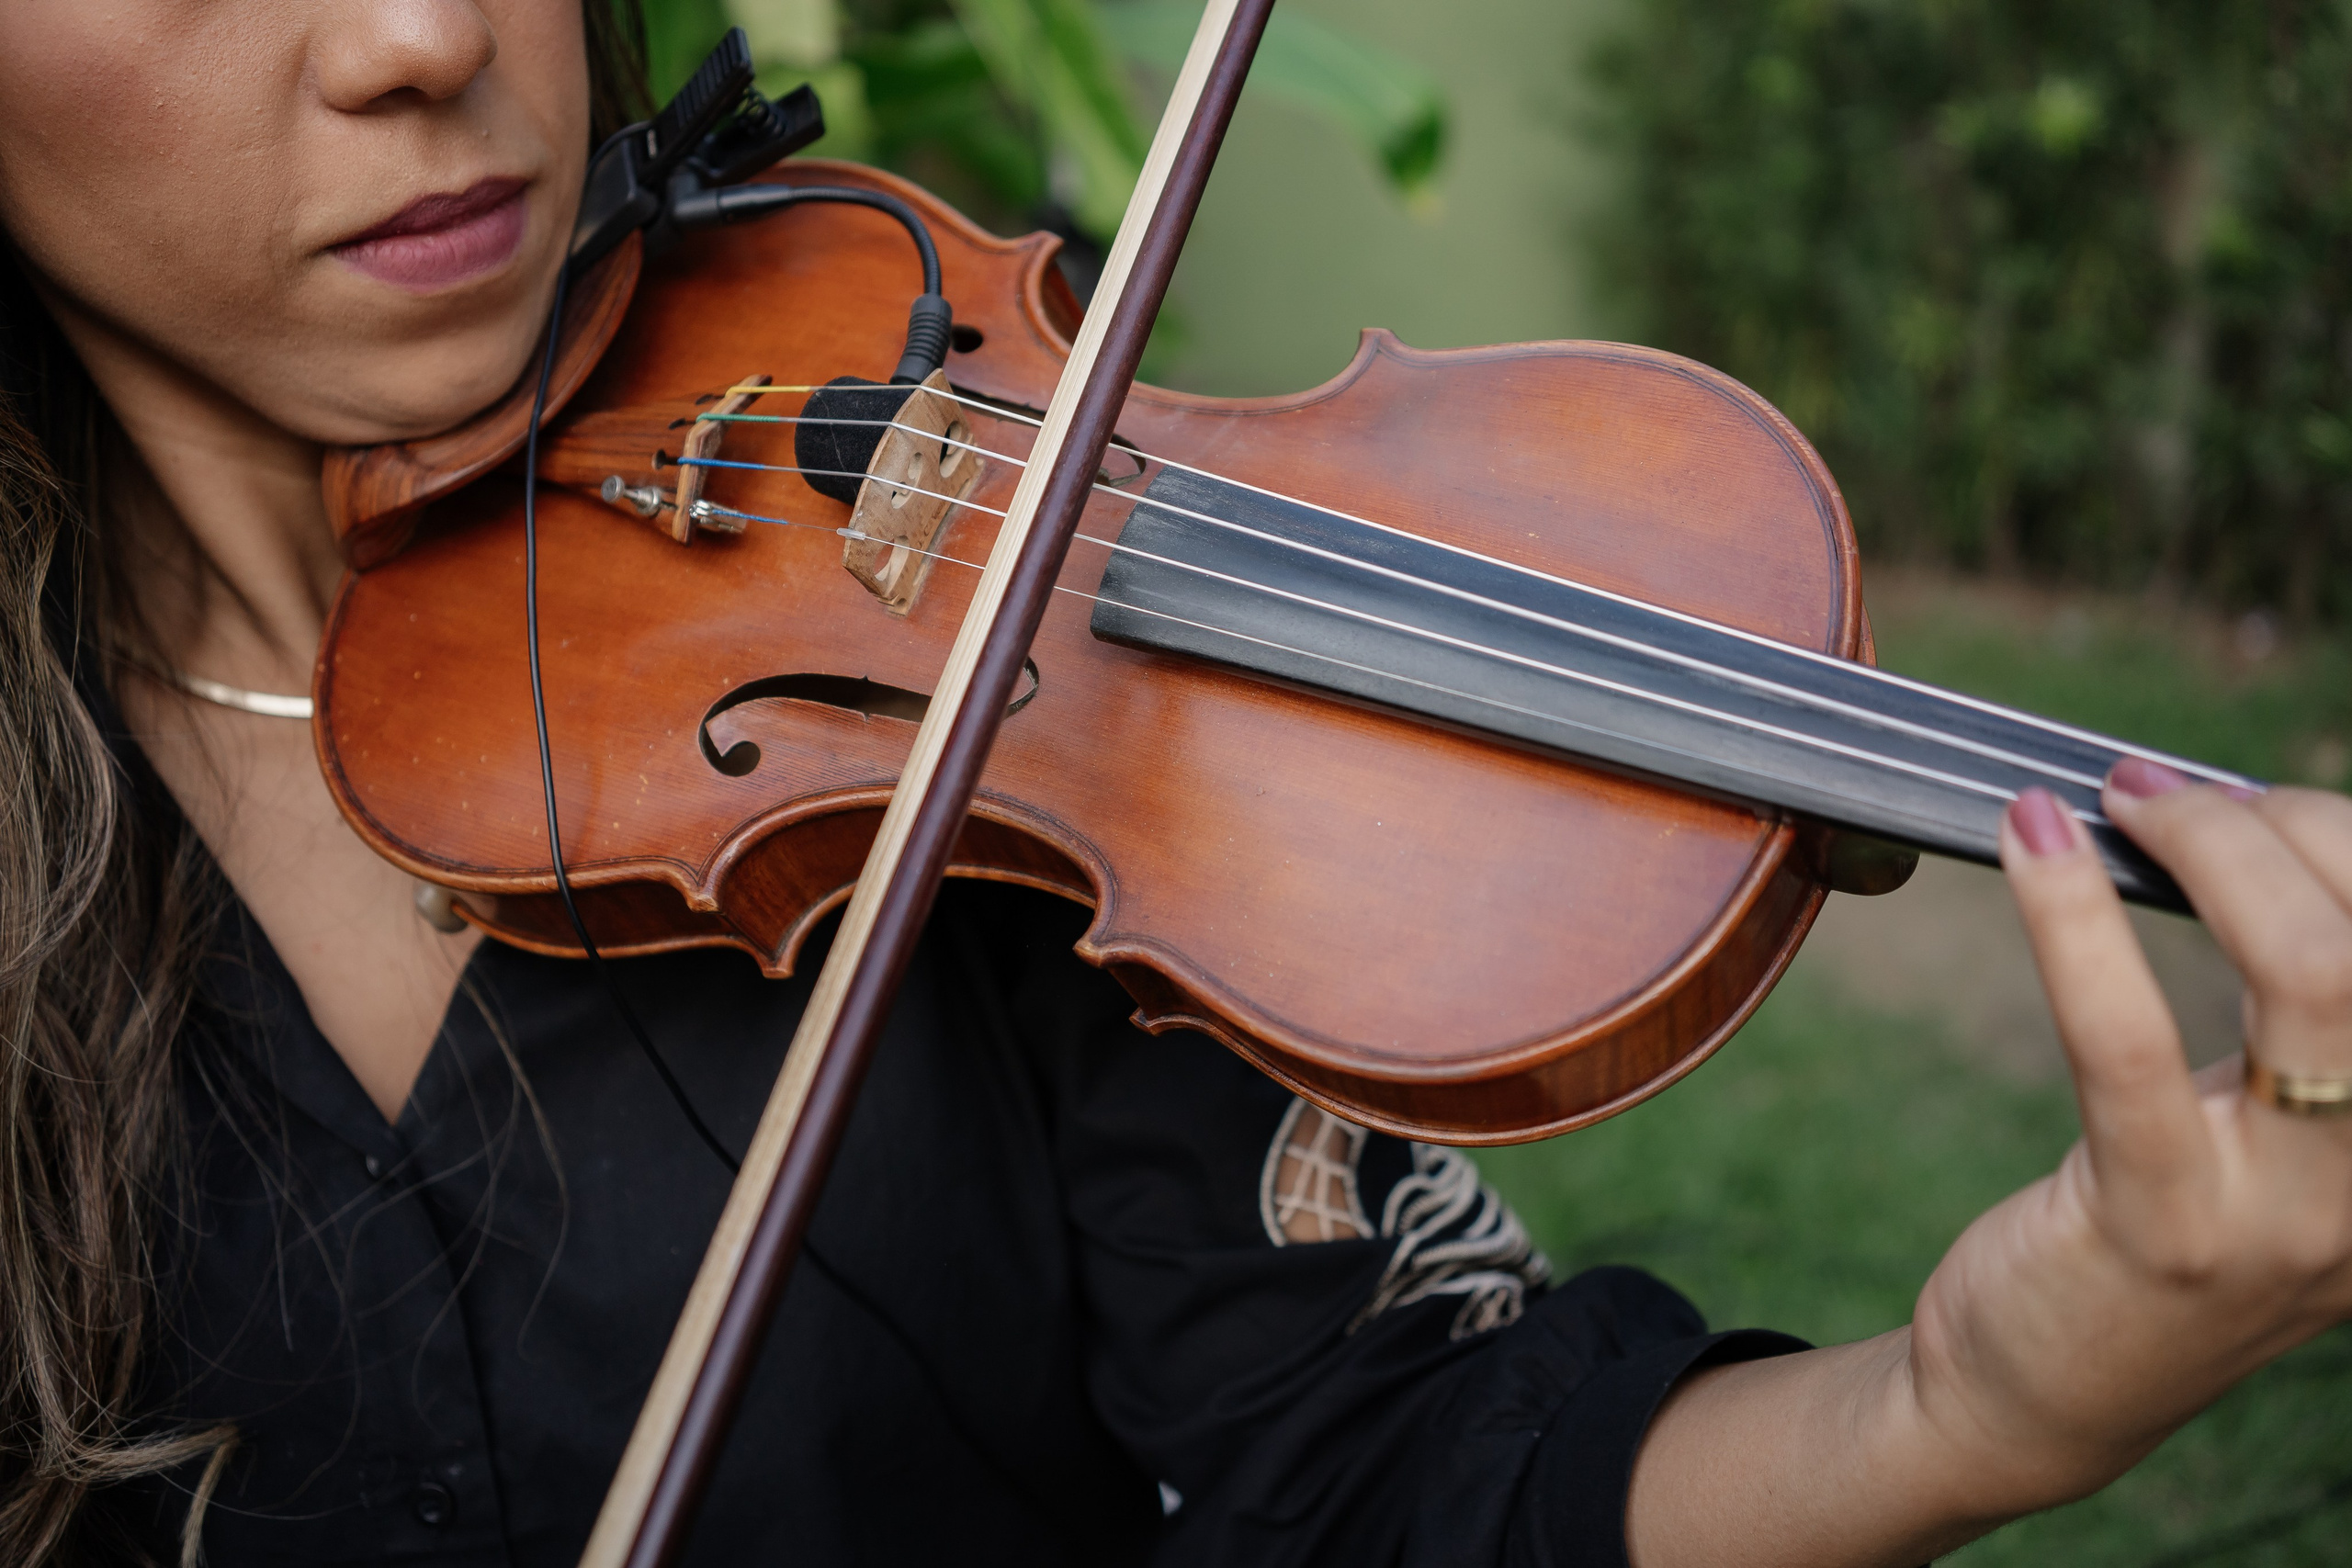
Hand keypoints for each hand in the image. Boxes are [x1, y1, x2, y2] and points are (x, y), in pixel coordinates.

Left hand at [1907, 765, 2351, 1513]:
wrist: (2046, 1394)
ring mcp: (2289, 1217)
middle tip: (2162, 797)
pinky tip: (2032, 838)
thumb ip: (2297, 1011)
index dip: (2341, 834)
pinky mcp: (2162, 1227)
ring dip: (2214, 848)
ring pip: (2316, 974)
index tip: (2243, 799)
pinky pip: (2131, 1043)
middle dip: (2281, 826)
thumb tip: (2260, 828)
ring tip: (2116, 804)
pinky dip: (2077, 916)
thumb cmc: (2159, 1219)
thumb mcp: (2270, 1124)